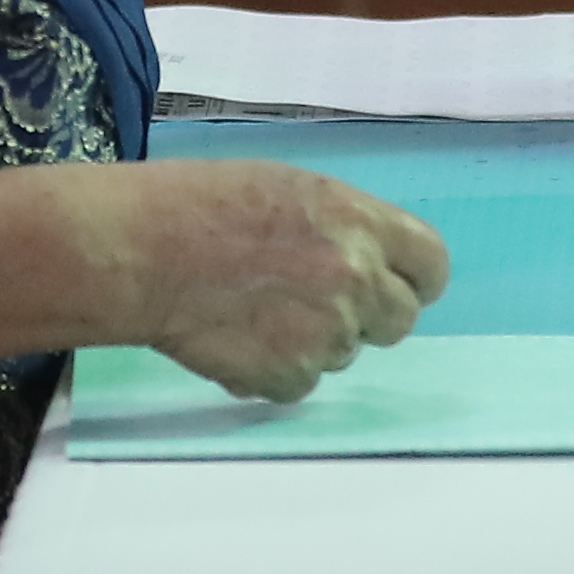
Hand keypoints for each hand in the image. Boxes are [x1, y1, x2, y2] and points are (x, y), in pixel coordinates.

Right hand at [123, 162, 451, 403]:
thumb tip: (367, 260)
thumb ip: (343, 227)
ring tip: (257, 310)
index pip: (431, 266)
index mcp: (360, 224)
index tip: (396, 284)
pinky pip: (301, 384)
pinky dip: (274, 370)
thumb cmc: (201, 204)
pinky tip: (237, 338)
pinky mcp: (290, 376)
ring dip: (313, 340)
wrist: (143, 251)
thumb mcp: (291, 189)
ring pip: (344, 352)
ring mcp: (326, 334)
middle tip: (315, 301)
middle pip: (399, 319)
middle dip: (367, 314)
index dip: (413, 279)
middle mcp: (356, 280)